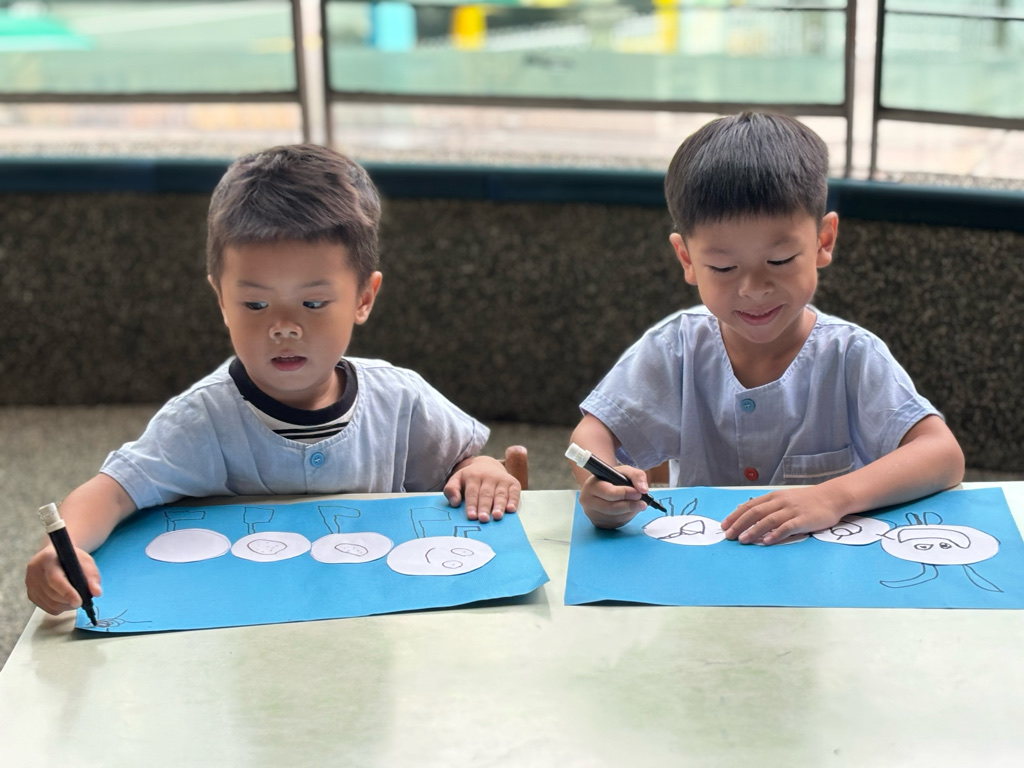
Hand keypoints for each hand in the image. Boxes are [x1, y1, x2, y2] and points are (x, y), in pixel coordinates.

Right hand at [25, 545, 101, 614]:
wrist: (55, 556)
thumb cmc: (71, 558)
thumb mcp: (85, 561)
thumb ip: (92, 576)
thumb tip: (97, 592)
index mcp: (47, 559)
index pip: (55, 579)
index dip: (67, 592)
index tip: (79, 602)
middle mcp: (34, 571)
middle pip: (52, 594)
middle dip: (69, 601)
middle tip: (81, 601)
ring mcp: (29, 583)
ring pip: (49, 603)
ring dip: (65, 606)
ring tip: (75, 600)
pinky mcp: (30, 593)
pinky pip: (45, 607)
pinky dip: (58, 608)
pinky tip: (65, 601)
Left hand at [444, 456, 520, 522]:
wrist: (487, 465)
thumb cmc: (470, 479)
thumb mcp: (457, 479)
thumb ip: (451, 489)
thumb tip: (454, 502)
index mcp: (473, 476)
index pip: (472, 492)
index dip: (472, 505)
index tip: (471, 516)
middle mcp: (488, 476)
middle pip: (486, 494)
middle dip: (485, 507)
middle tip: (483, 519)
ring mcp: (502, 479)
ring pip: (500, 494)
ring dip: (499, 506)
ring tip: (497, 516)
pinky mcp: (513, 482)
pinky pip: (514, 492)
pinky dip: (514, 500)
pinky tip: (511, 510)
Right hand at [579, 464, 649, 528]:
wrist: (602, 488)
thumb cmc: (612, 478)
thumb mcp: (624, 471)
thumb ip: (636, 476)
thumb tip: (643, 489)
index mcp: (591, 486)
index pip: (608, 493)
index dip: (625, 493)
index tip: (638, 493)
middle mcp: (588, 501)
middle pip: (612, 508)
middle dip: (630, 505)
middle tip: (643, 503)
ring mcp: (592, 514)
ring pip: (616, 517)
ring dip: (630, 512)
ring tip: (638, 504)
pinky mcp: (599, 523)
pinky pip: (616, 523)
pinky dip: (627, 517)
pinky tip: (629, 510)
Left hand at [721, 485, 844, 544]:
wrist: (831, 497)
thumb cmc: (805, 500)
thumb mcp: (784, 498)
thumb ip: (767, 505)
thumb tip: (745, 511)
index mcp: (773, 497)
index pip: (750, 506)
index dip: (735, 516)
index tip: (724, 526)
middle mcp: (780, 502)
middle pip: (755, 513)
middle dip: (739, 524)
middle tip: (728, 535)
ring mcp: (792, 510)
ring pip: (768, 520)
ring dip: (753, 531)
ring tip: (742, 540)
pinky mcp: (804, 519)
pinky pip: (787, 527)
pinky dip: (776, 534)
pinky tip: (767, 541)